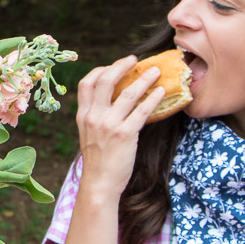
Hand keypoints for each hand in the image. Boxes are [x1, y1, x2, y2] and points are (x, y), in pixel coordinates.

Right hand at [75, 58, 164, 198]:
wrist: (99, 184)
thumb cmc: (98, 161)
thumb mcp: (89, 134)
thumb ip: (97, 117)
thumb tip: (116, 100)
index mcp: (83, 115)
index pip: (86, 83)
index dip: (100, 70)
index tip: (114, 66)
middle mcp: (93, 116)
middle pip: (106, 80)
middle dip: (121, 65)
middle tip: (135, 59)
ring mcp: (108, 125)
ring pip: (128, 93)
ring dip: (144, 79)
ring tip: (156, 72)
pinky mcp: (125, 135)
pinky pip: (142, 111)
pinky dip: (153, 99)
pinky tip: (161, 93)